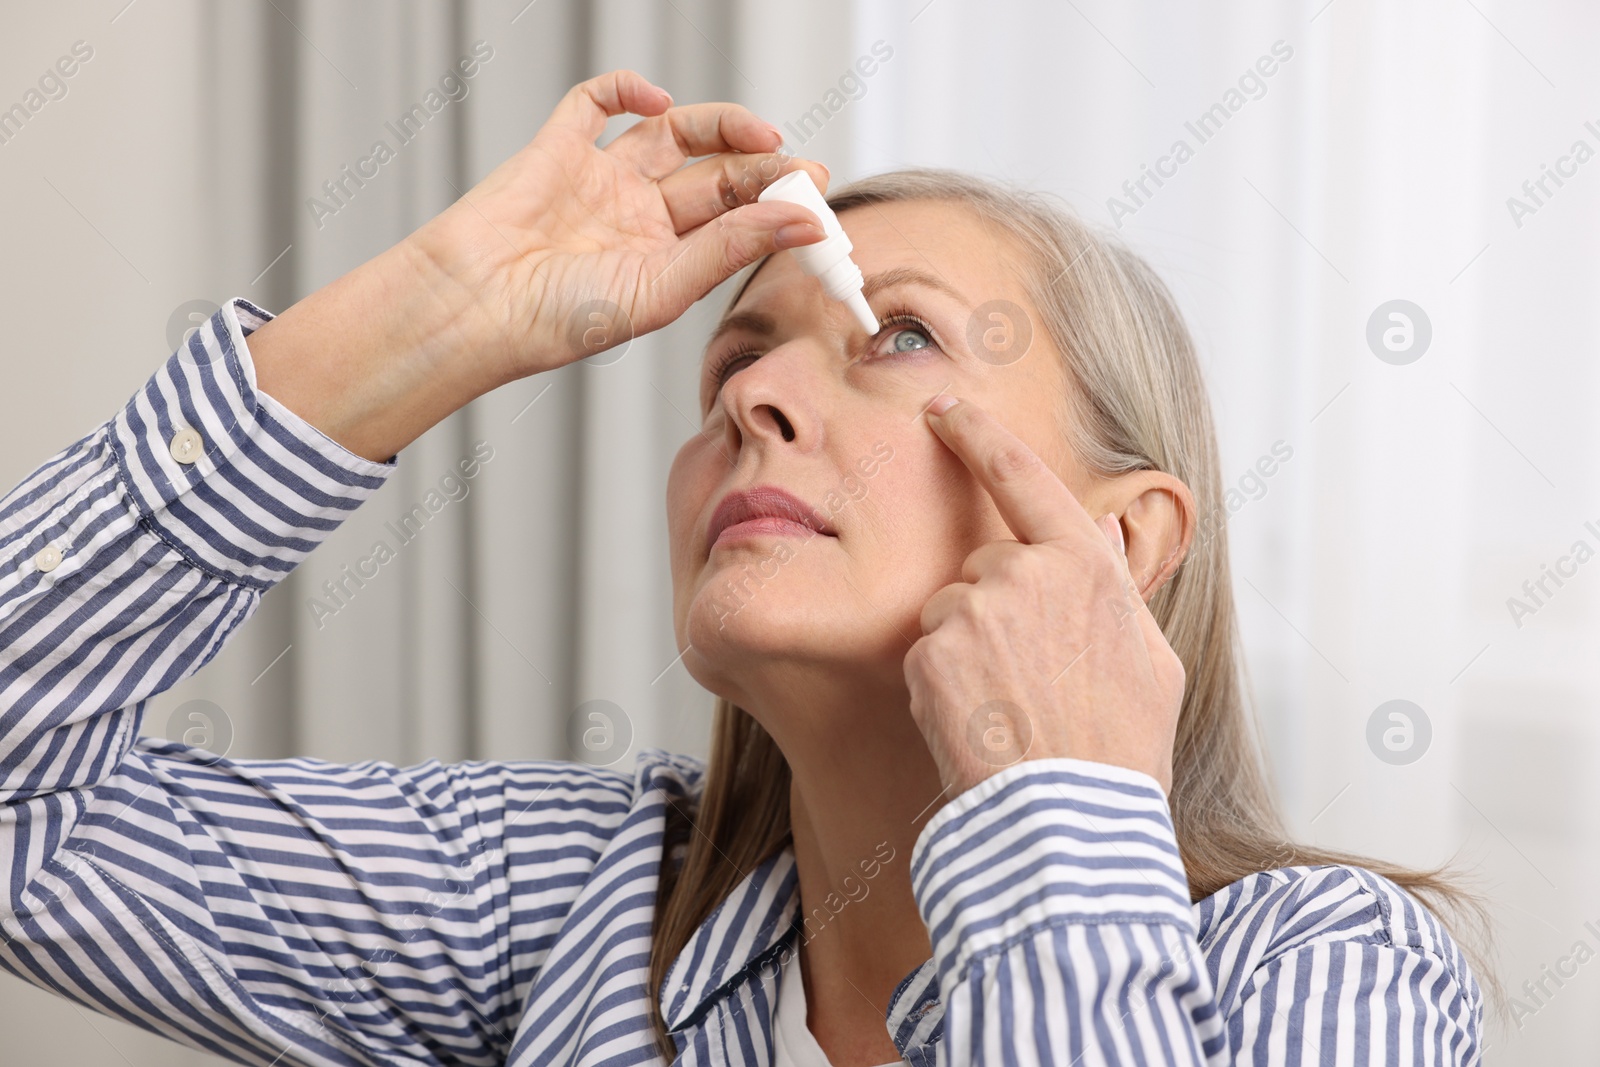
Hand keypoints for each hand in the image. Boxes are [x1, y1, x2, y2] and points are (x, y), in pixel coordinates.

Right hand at [406, 68, 830, 384]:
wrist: (473, 308)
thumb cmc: (554, 321)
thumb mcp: (661, 289)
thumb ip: (731, 247)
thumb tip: (805, 221)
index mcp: (665, 263)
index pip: (737, 224)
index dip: (778, 208)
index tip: (818, 201)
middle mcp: (638, 220)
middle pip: (717, 178)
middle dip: (763, 169)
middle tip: (800, 168)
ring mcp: (600, 181)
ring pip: (673, 135)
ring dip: (721, 126)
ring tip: (761, 133)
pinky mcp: (559, 149)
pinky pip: (597, 104)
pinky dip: (629, 91)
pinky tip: (660, 100)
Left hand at [904, 397, 1185, 796]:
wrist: (1068, 820)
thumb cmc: (1120, 747)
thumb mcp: (1150, 660)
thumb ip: (1116, 585)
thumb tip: (1096, 525)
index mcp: (1083, 566)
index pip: (1022, 477)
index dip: (978, 435)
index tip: (944, 407)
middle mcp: (1023, 574)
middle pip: (985, 567)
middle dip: (997, 608)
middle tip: (1032, 679)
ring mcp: (972, 612)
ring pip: (952, 611)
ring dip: (968, 648)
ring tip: (1009, 707)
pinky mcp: (929, 654)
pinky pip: (926, 654)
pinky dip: (943, 684)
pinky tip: (978, 720)